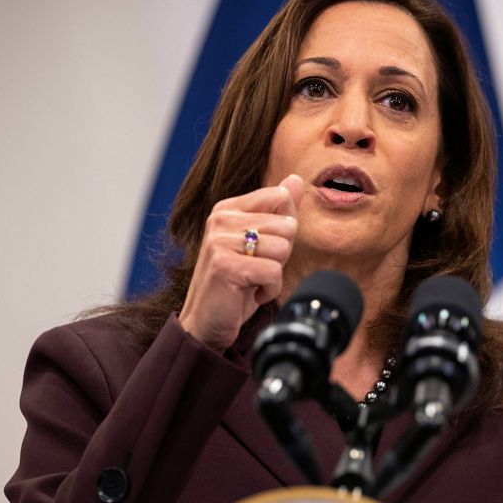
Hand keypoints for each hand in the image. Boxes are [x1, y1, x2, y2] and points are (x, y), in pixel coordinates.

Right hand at [178, 174, 305, 350]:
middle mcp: (220, 219)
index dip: (283, 231)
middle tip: (255, 269)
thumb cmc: (236, 284)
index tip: (261, 250)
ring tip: (251, 281)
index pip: (280, 198)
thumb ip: (277, 211)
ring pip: (282, 248)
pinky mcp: (224, 265)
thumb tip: (295, 179)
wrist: (206, 322)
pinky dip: (269, 290)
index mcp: (228, 208)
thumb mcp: (260, 244)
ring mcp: (219, 241)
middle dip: (280, 255)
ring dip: (274, 274)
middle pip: (286, 225)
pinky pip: (273, 272)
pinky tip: (250, 293)